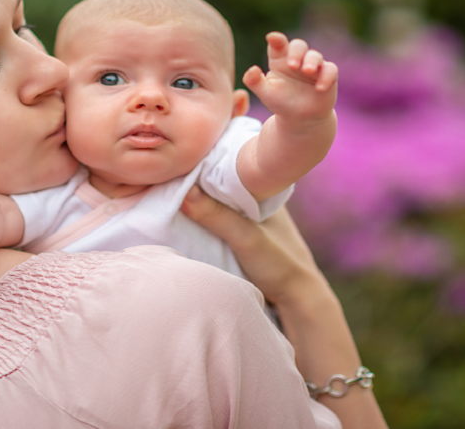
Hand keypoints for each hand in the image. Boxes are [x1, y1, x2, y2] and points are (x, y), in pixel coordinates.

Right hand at [181, 186, 388, 428]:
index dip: (200, 164)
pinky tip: (184, 217)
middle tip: (164, 180)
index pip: (225, 165)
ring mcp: (250, 215)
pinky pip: (217, 217)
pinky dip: (202, 217)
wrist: (301, 300)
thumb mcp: (246, 238)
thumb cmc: (280, 265)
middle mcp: (257, 196)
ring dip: (196, 201)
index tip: (174, 164)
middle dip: (194, 182)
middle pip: (218, 182)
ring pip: (216, 200)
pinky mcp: (244, 233)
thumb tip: (184, 192)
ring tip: (166, 194)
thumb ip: (216, 215)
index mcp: (263, 187)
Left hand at [242, 32, 337, 122]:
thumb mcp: (265, 93)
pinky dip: (326, 76)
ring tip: (307, 71)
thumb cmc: (281, 102)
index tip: (272, 37)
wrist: (301, 118)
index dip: (276, 39)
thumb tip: (251, 70)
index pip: (278, 45)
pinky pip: (330, 70)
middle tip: (292, 65)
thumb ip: (255, 82)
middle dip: (296, 52)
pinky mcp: (327, 76)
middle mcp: (297, 60)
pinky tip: (320, 88)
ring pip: (315, 55)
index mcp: (279, 60)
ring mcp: (313, 67)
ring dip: (311, 61)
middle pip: (299, 45)